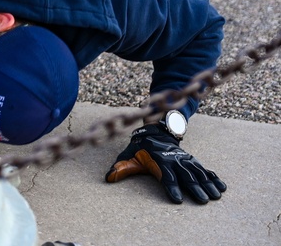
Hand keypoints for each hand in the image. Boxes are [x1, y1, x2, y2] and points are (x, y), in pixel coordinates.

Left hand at [105, 124, 225, 203]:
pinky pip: (204, 169)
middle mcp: (174, 160)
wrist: (154, 130)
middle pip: (186, 175)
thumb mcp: (128, 155)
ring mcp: (184, 159)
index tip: (177, 199)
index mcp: (159, 161)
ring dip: (208, 184)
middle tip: (202, 200)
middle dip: (194, 188)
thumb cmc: (139, 148)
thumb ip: (120, 168)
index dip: (171, 187)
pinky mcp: (192, 159)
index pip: (166, 176)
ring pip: (198, 172)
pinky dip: (213, 177)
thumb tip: (108, 178)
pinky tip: (222, 187)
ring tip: (216, 196)